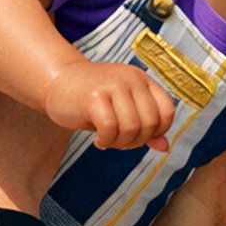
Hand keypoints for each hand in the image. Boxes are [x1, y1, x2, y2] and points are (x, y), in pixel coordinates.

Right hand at [47, 58, 174, 152]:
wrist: (58, 82)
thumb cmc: (92, 99)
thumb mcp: (124, 110)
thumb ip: (145, 127)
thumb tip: (164, 147)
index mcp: (143, 80)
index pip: (167, 111)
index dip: (157, 132)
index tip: (139, 136)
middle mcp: (131, 79)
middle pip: (150, 123)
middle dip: (136, 142)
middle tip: (119, 141)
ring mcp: (113, 85)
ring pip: (131, 128)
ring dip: (119, 143)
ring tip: (107, 139)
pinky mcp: (93, 96)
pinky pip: (110, 128)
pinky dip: (106, 141)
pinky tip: (99, 139)